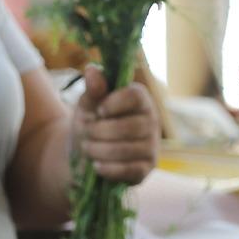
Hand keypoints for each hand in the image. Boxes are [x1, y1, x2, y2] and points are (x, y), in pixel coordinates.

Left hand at [73, 66, 159, 184]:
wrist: (86, 152)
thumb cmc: (91, 121)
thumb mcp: (88, 104)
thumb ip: (93, 88)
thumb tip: (92, 69)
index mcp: (140, 99)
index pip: (136, 96)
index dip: (115, 103)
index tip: (99, 111)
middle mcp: (151, 121)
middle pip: (131, 126)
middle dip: (101, 132)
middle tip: (86, 133)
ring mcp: (152, 145)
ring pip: (128, 150)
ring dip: (100, 150)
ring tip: (87, 148)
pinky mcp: (147, 167)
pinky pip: (130, 170)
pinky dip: (109, 169)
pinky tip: (97, 165)